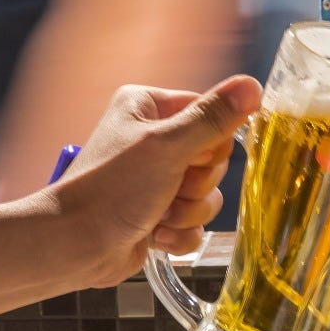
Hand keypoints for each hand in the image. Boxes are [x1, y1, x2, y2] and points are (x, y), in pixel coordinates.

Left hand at [42, 75, 262, 286]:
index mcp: (150, 107)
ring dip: (187, 213)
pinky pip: (195, 224)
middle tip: (167, 189)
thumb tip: (251, 86)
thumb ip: (212, 119)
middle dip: (195, 185)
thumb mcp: (167, 146)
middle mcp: (154, 140)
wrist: (78, 245)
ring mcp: (157, 180)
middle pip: (213, 161)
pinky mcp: (160, 214)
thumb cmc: (111, 190)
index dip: (210, 147)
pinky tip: (155, 234)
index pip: (211, 117)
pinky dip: (179, 234)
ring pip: (207, 196)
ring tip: (157, 215)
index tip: (187, 159)